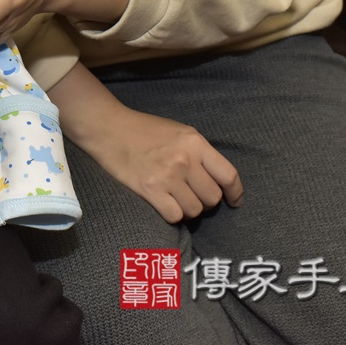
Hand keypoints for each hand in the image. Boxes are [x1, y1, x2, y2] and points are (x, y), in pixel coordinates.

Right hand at [95, 108, 242, 223]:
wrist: (110, 128)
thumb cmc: (145, 129)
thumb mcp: (180, 132)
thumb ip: (200, 153)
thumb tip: (217, 179)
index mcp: (195, 143)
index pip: (228, 175)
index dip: (235, 193)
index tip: (234, 201)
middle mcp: (185, 160)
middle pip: (212, 198)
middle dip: (206, 201)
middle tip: (193, 195)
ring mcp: (167, 176)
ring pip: (195, 210)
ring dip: (189, 209)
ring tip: (177, 198)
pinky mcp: (149, 190)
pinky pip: (175, 215)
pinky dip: (173, 214)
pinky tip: (165, 204)